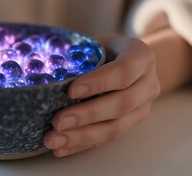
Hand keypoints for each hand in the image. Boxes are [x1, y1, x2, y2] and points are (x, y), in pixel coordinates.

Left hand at [44, 35, 160, 156]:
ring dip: (81, 137)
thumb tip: (43, 64)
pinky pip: (106, 139)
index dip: (98, 83)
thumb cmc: (107, 49)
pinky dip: (81, 145)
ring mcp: (142, 109)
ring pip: (115, 128)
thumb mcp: (99, 42)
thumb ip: (81, 53)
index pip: (123, 72)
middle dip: (86, 115)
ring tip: (53, 140)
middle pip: (121, 104)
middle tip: (57, 121)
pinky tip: (61, 148)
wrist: (132, 64)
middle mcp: (148, 85)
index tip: (70, 91)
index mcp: (141, 57)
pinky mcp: (130, 126)